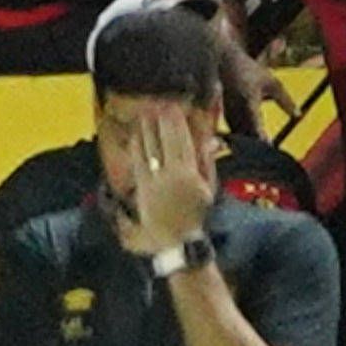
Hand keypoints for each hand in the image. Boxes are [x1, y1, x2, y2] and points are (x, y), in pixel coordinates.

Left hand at [120, 97, 214, 251]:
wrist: (177, 240)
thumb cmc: (196, 213)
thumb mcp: (208, 188)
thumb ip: (207, 162)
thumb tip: (208, 140)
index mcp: (188, 173)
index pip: (181, 140)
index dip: (175, 122)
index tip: (172, 107)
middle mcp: (169, 176)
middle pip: (162, 141)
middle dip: (159, 122)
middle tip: (156, 105)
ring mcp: (153, 182)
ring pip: (147, 149)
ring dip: (145, 130)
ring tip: (144, 114)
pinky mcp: (141, 188)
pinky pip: (137, 162)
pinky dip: (137, 147)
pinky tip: (136, 135)